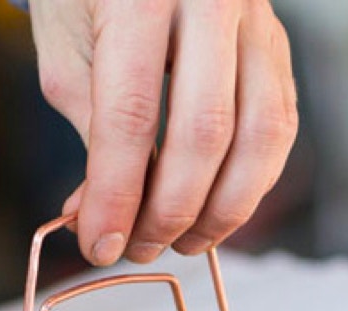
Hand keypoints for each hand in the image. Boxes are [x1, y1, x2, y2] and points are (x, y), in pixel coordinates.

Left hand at [29, 0, 297, 264]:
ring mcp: (257, 17)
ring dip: (221, 209)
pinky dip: (250, 181)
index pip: (132, 116)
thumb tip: (101, 218)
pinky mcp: (277, 42)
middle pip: (205, 132)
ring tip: (179, 242)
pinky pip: (280, 124)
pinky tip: (214, 208)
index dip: (116, 195)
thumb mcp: (68, 52)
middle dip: (169, 212)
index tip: (100, 246)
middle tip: (137, 250)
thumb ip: (90, 134)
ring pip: (260, 134)